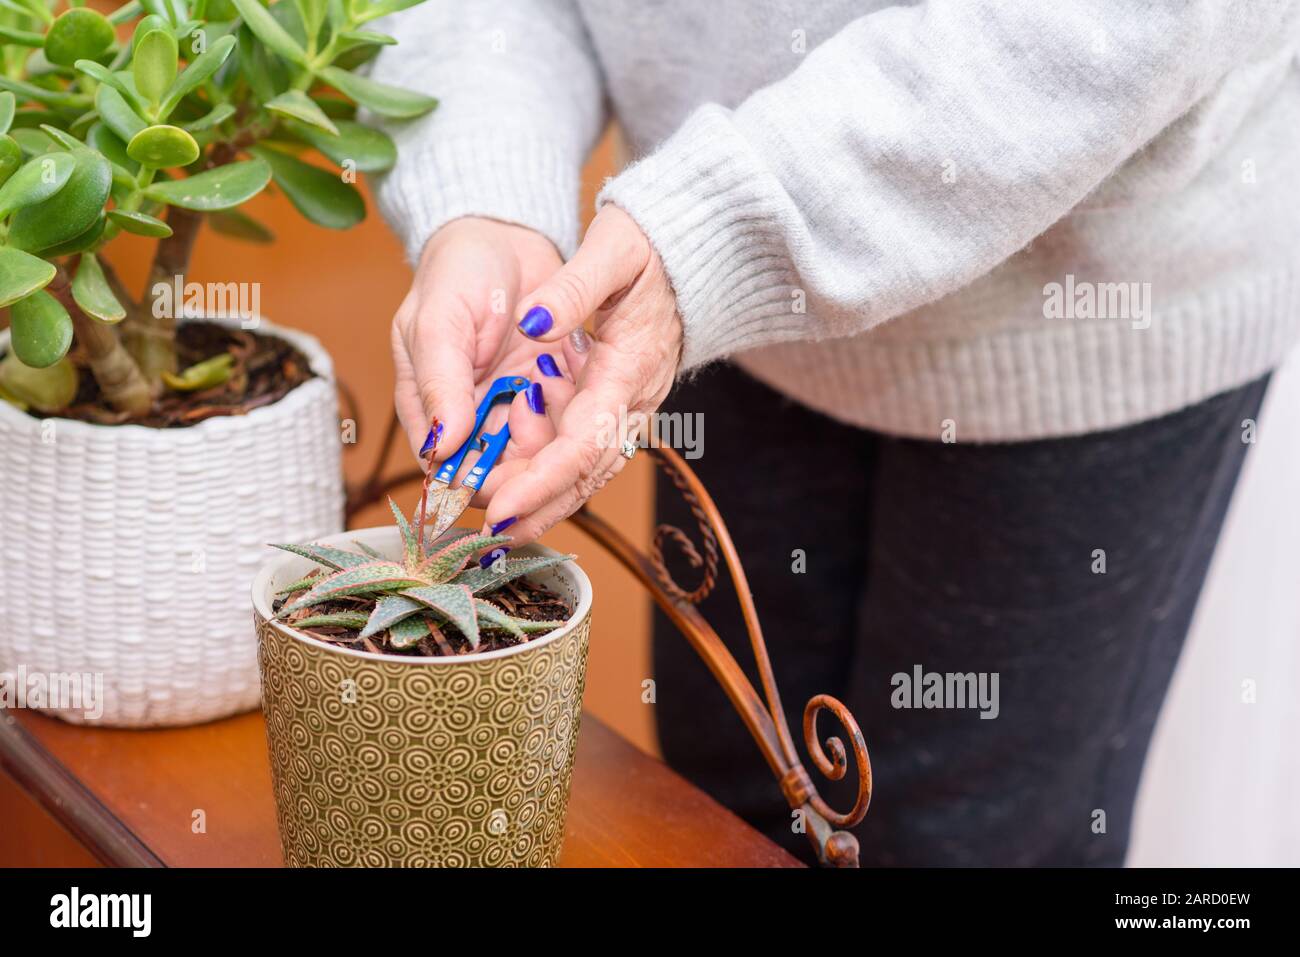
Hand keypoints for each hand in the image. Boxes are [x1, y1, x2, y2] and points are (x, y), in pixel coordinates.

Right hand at [392, 216, 569, 461]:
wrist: (504, 233)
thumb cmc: (456, 272)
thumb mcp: (438, 322)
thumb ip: (438, 383)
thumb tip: (441, 446)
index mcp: (431, 410)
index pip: (450, 473)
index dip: (479, 485)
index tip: (508, 469)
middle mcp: (473, 419)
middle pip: (500, 474)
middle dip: (527, 463)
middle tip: (539, 416)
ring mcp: (514, 408)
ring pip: (538, 455)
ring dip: (552, 434)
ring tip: (547, 377)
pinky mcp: (551, 393)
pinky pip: (567, 423)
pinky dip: (573, 409)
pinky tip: (567, 368)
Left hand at [480, 205, 682, 542]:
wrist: (696, 249)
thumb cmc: (653, 245)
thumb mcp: (613, 251)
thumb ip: (572, 291)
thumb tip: (532, 324)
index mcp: (628, 369)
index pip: (583, 443)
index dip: (540, 480)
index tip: (499, 506)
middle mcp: (633, 399)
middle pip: (585, 472)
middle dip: (538, 507)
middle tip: (489, 535)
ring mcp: (628, 405)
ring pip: (584, 467)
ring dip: (541, 496)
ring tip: (493, 515)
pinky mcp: (618, 402)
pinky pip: (583, 447)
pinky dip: (548, 469)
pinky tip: (512, 476)